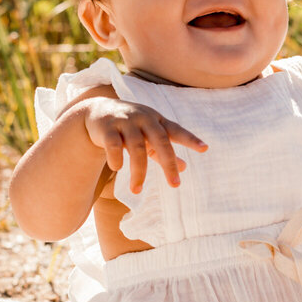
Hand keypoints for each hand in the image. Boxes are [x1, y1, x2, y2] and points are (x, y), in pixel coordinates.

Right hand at [80, 98, 207, 192]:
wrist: (97, 111)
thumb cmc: (130, 126)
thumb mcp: (148, 136)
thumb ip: (164, 151)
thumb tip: (185, 168)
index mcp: (156, 121)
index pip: (176, 130)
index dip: (190, 139)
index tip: (205, 148)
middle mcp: (144, 118)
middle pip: (160, 140)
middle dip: (169, 163)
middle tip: (175, 184)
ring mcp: (125, 121)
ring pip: (136, 147)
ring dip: (138, 171)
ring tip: (137, 190)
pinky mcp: (107, 127)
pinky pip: (113, 144)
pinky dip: (116, 157)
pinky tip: (117, 168)